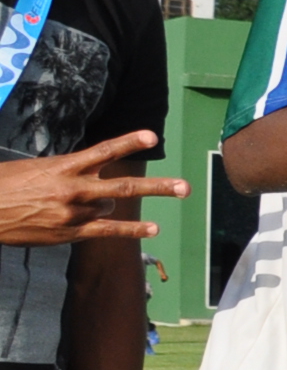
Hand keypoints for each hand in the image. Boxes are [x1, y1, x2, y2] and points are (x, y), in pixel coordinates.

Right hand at [0, 130, 186, 244]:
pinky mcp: (70, 232)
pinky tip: (153, 230)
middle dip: (158, 188)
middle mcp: (73, 188)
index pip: (103, 151)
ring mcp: (74, 212)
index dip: (129, 142)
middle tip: (186, 188)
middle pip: (124, 187)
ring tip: (77, 203)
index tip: (152, 136)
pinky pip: (108, 231)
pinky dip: (132, 231)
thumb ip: (68, 170)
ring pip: (110, 207)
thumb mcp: (37, 168)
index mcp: (64, 166)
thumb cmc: (7, 185)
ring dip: (105, 205)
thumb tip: (91, 174)